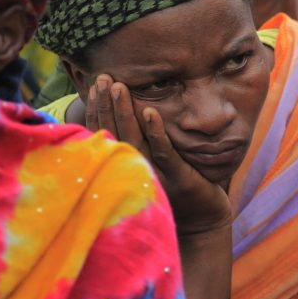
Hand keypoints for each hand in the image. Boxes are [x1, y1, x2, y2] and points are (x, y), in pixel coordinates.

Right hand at [87, 74, 231, 235]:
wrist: (202, 220)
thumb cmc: (173, 186)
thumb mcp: (149, 164)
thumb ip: (134, 142)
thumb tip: (116, 110)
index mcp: (122, 168)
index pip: (103, 134)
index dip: (97, 110)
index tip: (95, 84)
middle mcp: (132, 173)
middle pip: (113, 134)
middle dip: (105, 105)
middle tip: (102, 78)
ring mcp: (154, 176)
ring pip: (134, 141)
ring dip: (125, 113)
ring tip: (118, 87)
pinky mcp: (178, 179)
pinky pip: (164, 152)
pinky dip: (156, 132)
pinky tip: (150, 112)